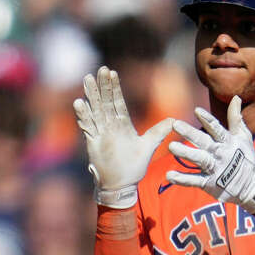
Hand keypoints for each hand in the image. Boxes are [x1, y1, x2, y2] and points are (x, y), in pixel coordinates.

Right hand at [74, 66, 172, 207]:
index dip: (115, 88)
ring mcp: (101, 132)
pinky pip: (87, 126)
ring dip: (91, 95)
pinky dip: (83, 115)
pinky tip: (79, 102)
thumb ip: (159, 132)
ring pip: (95, 109)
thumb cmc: (134, 166)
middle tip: (100, 69)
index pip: (118, 101)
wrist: (122, 184)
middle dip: (103, 86)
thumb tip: (175, 120)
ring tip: (87, 79)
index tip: (112, 73)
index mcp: (123, 124)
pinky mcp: (93, 142)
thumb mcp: (149, 146)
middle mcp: (110, 125)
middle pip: (105, 101)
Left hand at [166, 96, 254, 212]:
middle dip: (190, 133)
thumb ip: (236, 118)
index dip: (207, 119)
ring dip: (186, 153)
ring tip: (171, 146)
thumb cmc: (246, 158)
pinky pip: (195, 181)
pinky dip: (183, 179)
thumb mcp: (243, 137)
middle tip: (176, 124)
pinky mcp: (210, 183)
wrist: (254, 186)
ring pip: (199, 159)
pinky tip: (170, 175)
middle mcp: (220, 153)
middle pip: (204, 142)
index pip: (216, 128)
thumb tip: (236, 98)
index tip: (196, 111)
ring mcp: (215, 169)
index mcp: (227, 141)